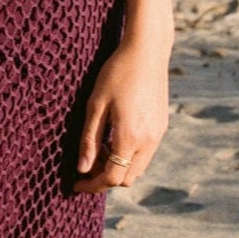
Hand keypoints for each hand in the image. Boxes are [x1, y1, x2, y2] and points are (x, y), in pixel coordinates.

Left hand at [73, 37, 169, 194]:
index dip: (92, 185)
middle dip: (105, 178)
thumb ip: (89, 140)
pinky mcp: (162, 126)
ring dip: (118, 167)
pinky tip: (116, 137)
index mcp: (130, 137)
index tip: (76, 184)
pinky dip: (129, 156)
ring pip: (138, 168)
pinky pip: (145, 154)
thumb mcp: (95, 105)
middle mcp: (148, 141)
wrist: (147, 51)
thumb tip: (82, 169)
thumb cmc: (116, 73)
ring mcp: (158, 134)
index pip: (111, 177)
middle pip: (126, 178)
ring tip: (101, 148)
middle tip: (86, 165)